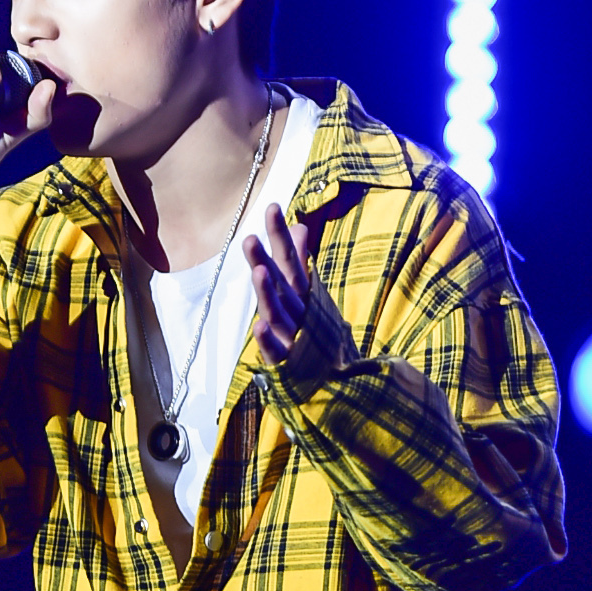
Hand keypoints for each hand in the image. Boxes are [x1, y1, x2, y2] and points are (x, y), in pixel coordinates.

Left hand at [243, 204, 313, 364]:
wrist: (340, 382)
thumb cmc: (319, 334)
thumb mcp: (309, 294)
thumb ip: (299, 261)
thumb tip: (297, 226)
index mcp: (302, 296)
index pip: (289, 260)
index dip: (280, 235)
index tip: (272, 207)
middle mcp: (299, 313)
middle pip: (281, 283)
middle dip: (267, 260)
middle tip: (250, 237)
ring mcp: (295, 338)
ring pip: (280, 313)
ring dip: (269, 294)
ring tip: (258, 273)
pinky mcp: (289, 366)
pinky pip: (277, 352)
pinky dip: (269, 341)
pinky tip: (259, 327)